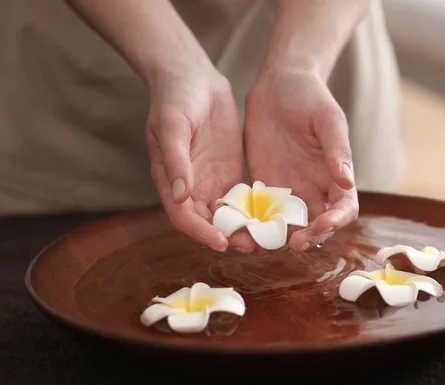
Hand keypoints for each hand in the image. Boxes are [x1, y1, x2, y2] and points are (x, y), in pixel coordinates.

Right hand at [146, 68, 254, 252]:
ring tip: (265, 239)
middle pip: (207, 223)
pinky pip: (241, 199)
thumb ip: (176, 160)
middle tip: (252, 247)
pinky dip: (253, 211)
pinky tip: (272, 217)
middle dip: (227, 237)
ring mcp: (210, 181)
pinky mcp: (228, 173)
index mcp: (170, 181)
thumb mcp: (173, 126)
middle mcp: (190, 187)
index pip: (184, 217)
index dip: (201, 232)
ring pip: (226, 215)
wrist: (193, 77)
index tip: (221, 242)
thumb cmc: (175, 99)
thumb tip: (181, 196)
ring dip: (243, 229)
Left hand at [244, 68, 358, 251]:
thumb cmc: (310, 96)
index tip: (320, 225)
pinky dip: (253, 223)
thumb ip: (337, 150)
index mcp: (335, 176)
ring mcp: (287, 190)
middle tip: (290, 242)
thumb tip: (347, 181)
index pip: (343, 209)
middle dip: (306, 237)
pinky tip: (241, 226)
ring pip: (286, 225)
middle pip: (315, 225)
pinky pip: (260, 212)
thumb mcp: (328, 119)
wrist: (278, 83)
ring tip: (262, 241)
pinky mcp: (262, 186)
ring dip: (277, 237)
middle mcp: (313, 189)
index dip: (335, 222)